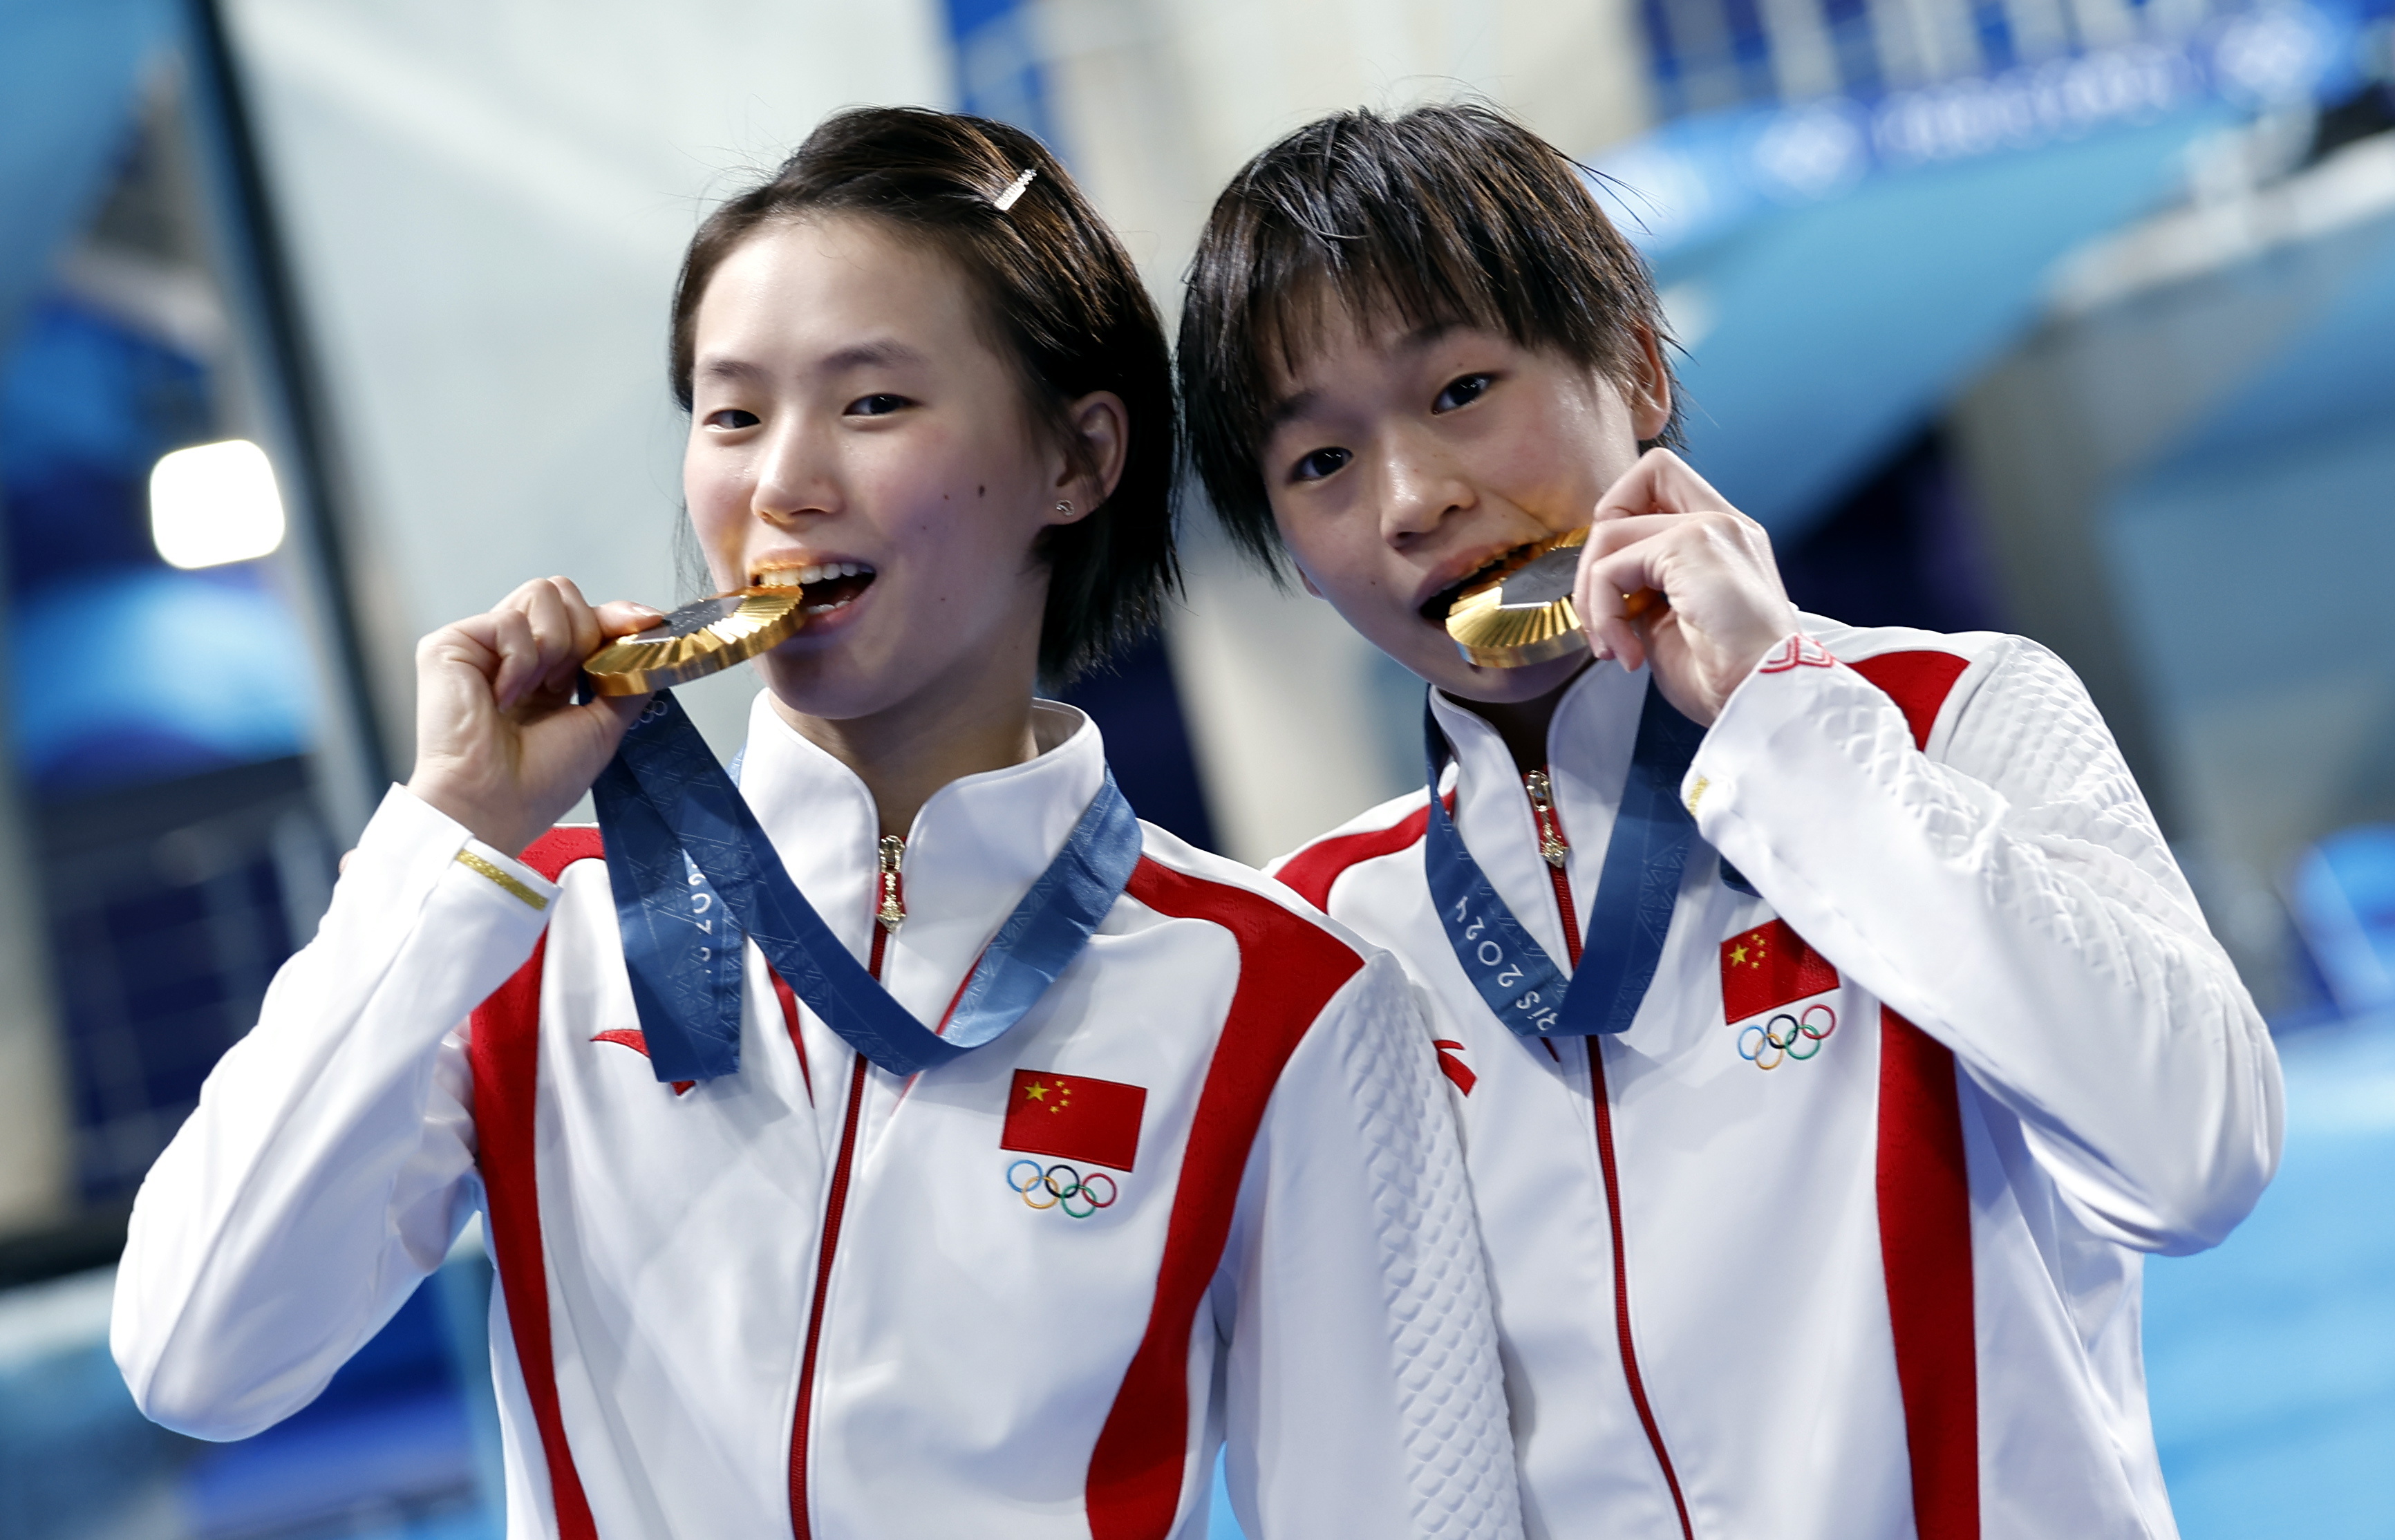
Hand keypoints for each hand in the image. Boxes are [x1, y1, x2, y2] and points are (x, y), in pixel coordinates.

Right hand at [405, 577, 661, 854]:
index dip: (616, 616)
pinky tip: (505, 699)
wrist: (494, 807)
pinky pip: (509, 622)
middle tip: (568, 683)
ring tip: (536, 692)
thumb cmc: (538, 781)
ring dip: (556, 646)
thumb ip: (626, 680)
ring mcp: (481, 644)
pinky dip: (522, 661)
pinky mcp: (450, 644)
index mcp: (546, 671)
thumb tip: (653, 645)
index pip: (585, 617)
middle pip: (563, 593)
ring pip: (542, 593)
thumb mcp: (603, 725)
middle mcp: (512, 652)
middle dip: (584, 633)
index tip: (646, 621)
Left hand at [1573, 450, 1800, 726]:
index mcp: (1726, 540)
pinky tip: (1626, 650)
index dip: (1625, 519)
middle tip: (1601, 606)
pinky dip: (1603, 612)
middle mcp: (1724, 523)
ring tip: (1613, 643)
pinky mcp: (1691, 544)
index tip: (1618, 584)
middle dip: (1602, 541)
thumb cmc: (1729, 679)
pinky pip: (1611, 567)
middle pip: (1643, 477)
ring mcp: (1710, 527)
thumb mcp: (1673, 625)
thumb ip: (1644, 592)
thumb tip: (1604, 591)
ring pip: (1611, 528)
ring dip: (1592, 595)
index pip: (1666, 486)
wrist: (1765, 699)